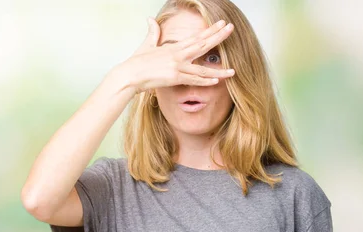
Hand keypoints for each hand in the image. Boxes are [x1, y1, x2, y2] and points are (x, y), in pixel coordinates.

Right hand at [117, 17, 234, 94]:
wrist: (129, 75)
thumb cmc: (137, 62)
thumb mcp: (146, 44)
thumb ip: (152, 32)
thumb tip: (149, 19)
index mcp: (174, 47)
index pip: (196, 37)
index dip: (210, 30)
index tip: (222, 24)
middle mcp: (178, 55)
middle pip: (202, 45)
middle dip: (218, 37)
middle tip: (231, 28)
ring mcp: (177, 66)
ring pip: (202, 68)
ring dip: (218, 71)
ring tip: (233, 71)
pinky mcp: (174, 78)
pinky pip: (193, 80)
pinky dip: (205, 81)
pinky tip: (216, 81)